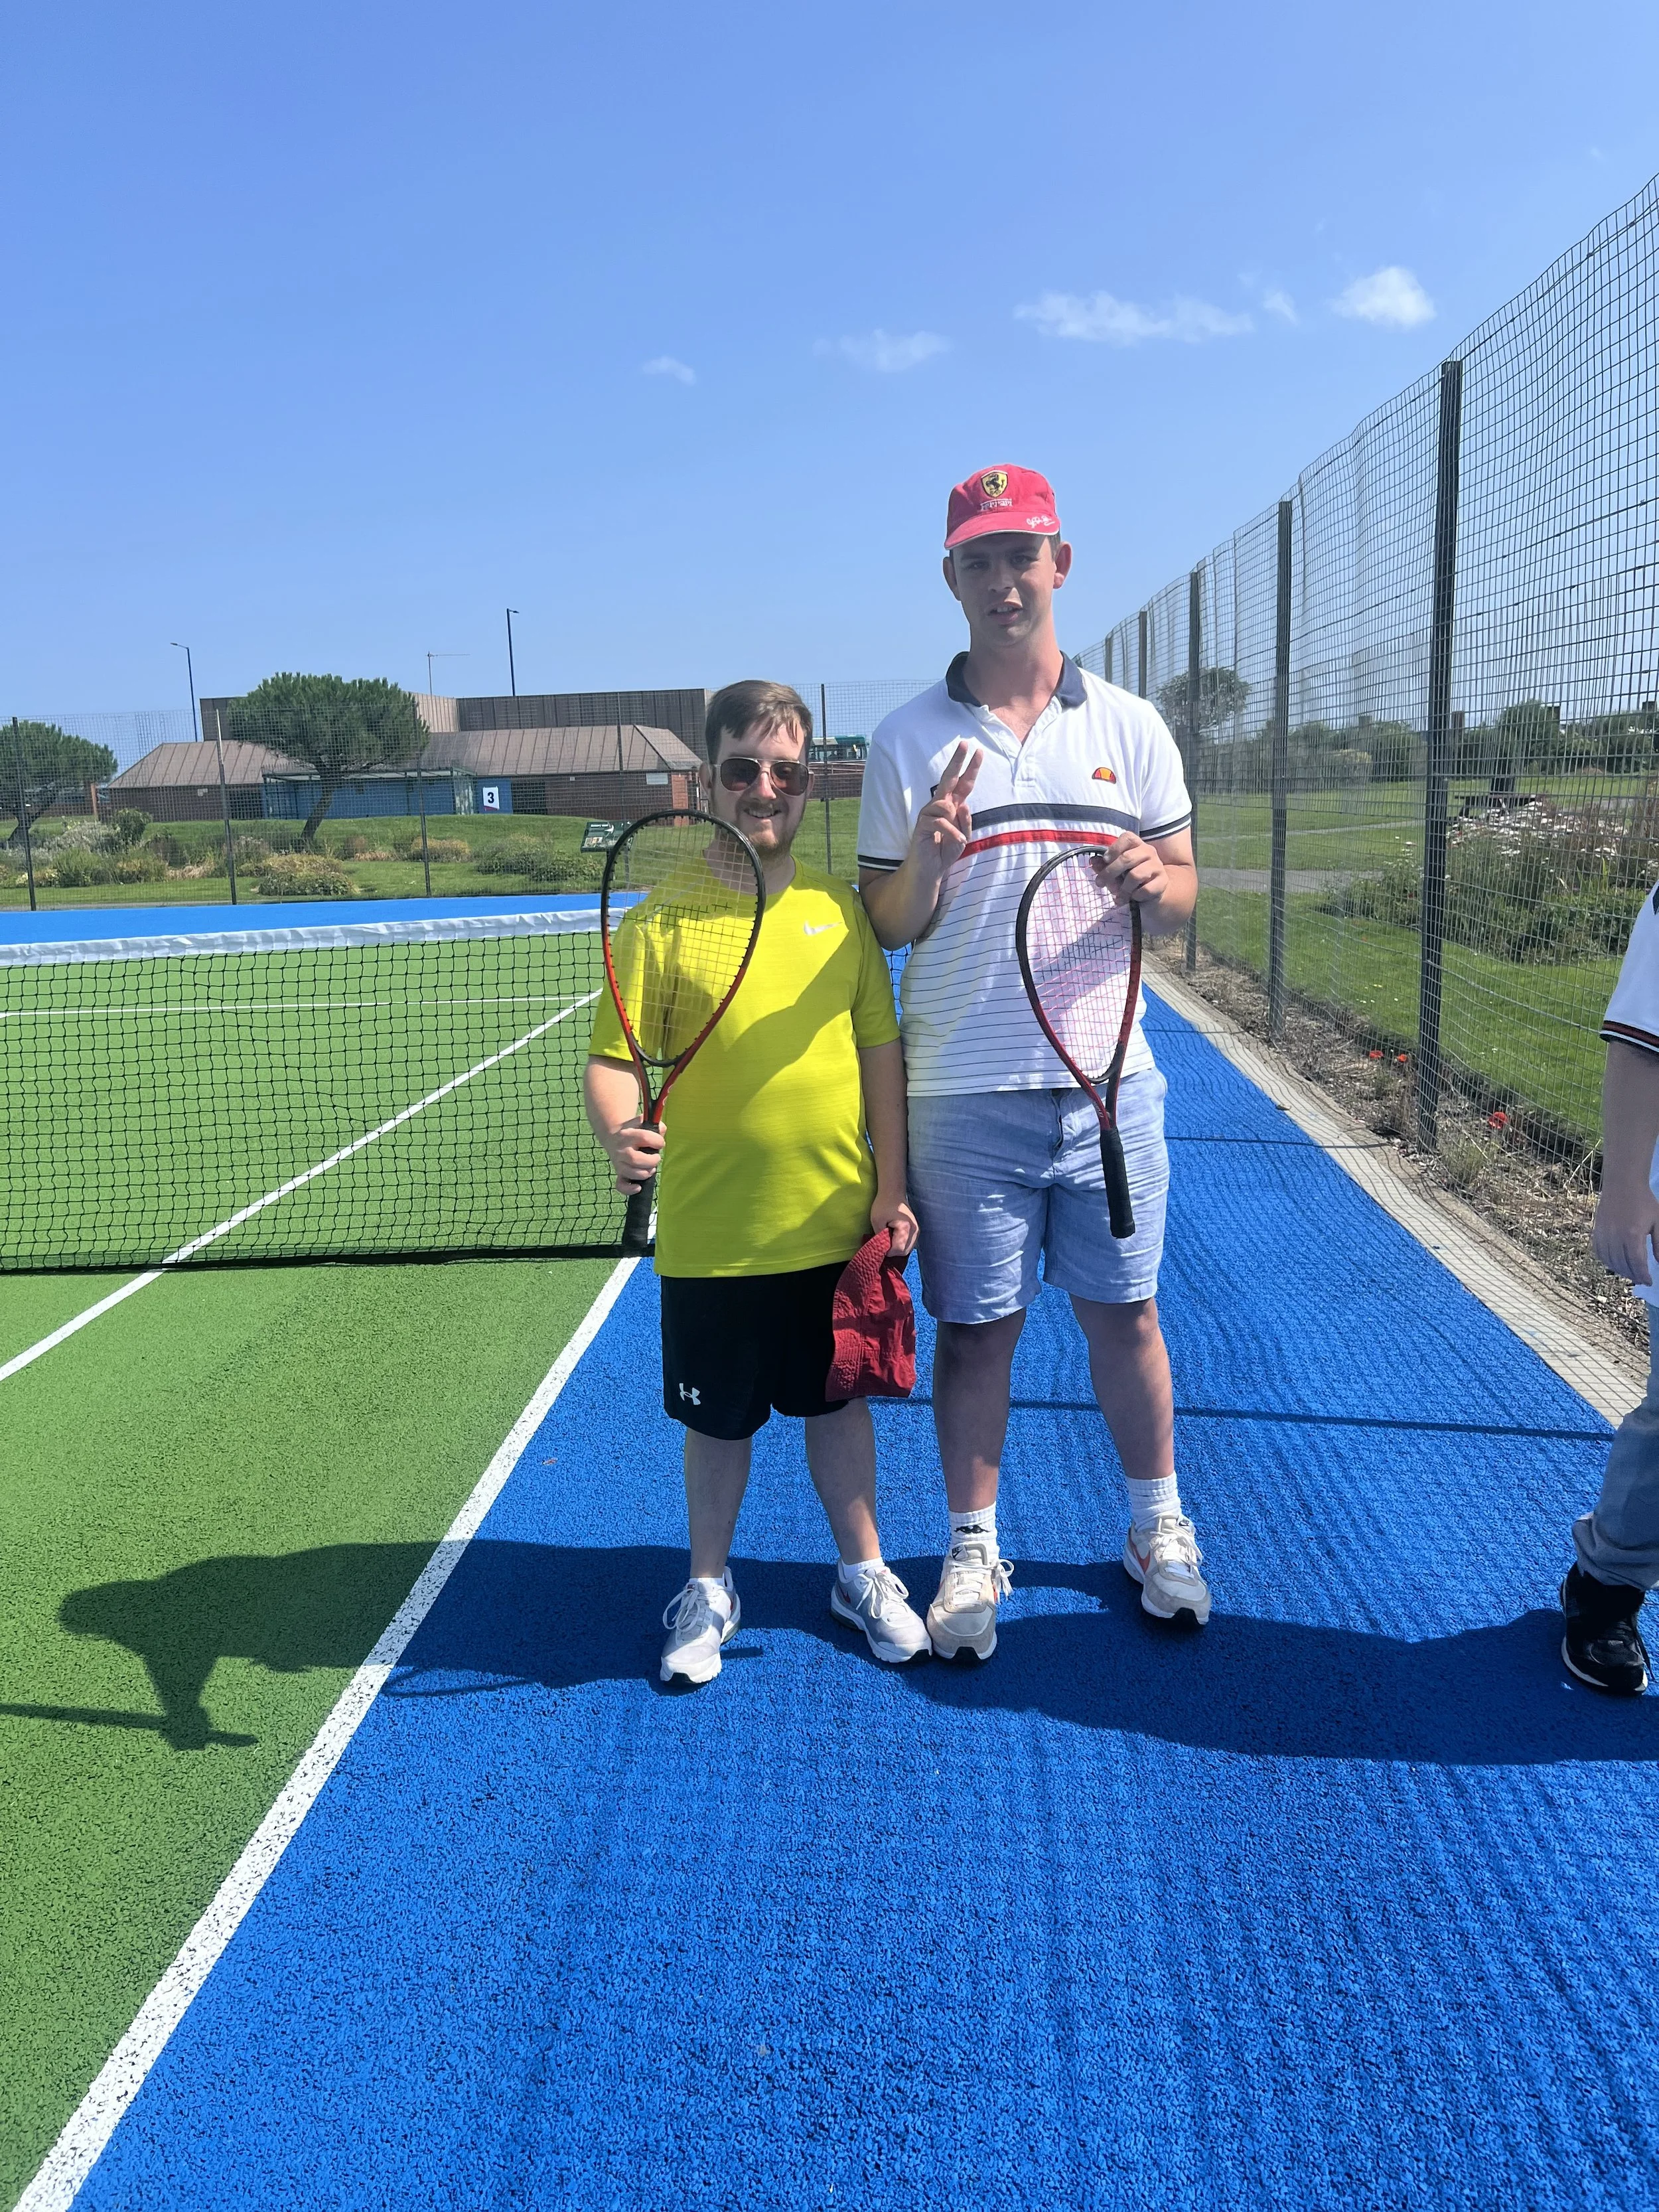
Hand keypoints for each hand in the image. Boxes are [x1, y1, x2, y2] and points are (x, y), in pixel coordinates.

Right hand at [603, 1116, 664, 1195]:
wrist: (614, 1137)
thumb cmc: (634, 1131)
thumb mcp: (642, 1123)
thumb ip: (655, 1125)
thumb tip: (662, 1130)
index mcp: (628, 1135)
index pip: (644, 1138)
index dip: (657, 1141)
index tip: (660, 1143)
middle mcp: (622, 1150)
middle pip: (635, 1159)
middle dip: (651, 1161)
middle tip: (656, 1158)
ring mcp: (619, 1163)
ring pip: (631, 1172)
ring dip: (645, 1173)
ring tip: (651, 1169)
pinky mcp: (619, 1173)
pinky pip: (621, 1185)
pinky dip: (629, 1189)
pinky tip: (639, 1187)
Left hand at [871, 1189, 918, 1258]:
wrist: (893, 1192)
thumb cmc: (883, 1204)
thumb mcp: (877, 1221)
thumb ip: (880, 1237)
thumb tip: (882, 1250)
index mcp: (906, 1228)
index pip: (898, 1249)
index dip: (887, 1251)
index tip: (879, 1246)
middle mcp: (915, 1231)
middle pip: (904, 1252)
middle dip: (893, 1252)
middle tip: (883, 1244)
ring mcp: (917, 1231)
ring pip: (907, 1249)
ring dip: (897, 1249)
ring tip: (888, 1240)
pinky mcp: (915, 1230)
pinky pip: (909, 1244)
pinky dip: (901, 1245)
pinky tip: (893, 1239)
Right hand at [910, 742, 981, 881]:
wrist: (930, 869)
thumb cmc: (946, 850)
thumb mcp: (964, 837)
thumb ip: (965, 821)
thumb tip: (962, 804)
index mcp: (953, 806)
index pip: (964, 784)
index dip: (971, 768)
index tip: (979, 752)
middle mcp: (941, 804)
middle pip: (949, 778)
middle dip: (957, 760)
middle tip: (965, 743)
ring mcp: (930, 812)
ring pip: (946, 804)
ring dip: (956, 823)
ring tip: (956, 839)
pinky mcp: (922, 823)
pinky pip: (940, 821)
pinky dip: (951, 832)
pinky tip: (956, 842)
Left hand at [1097, 831, 1168, 906]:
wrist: (1153, 892)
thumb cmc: (1131, 879)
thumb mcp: (1116, 871)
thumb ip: (1104, 866)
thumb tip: (1093, 861)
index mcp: (1137, 845)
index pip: (1127, 837)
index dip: (1114, 848)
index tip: (1105, 860)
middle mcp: (1149, 852)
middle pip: (1127, 858)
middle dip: (1110, 872)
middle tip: (1100, 883)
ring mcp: (1158, 866)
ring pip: (1135, 875)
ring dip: (1123, 888)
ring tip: (1119, 896)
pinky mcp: (1163, 881)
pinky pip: (1145, 889)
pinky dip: (1136, 896)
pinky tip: (1134, 897)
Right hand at [1593, 1185, 1658, 1284]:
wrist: (1623, 1183)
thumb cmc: (1644, 1201)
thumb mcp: (1658, 1222)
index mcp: (1633, 1234)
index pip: (1637, 1263)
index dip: (1643, 1275)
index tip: (1649, 1281)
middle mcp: (1616, 1236)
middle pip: (1623, 1265)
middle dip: (1633, 1275)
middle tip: (1641, 1278)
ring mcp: (1604, 1234)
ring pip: (1610, 1261)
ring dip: (1620, 1270)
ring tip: (1629, 1273)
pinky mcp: (1597, 1231)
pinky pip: (1599, 1253)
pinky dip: (1606, 1261)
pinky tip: (1614, 1263)